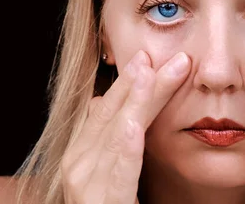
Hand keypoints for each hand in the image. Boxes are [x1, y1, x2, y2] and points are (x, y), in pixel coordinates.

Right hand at [60, 50, 190, 203]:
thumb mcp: (110, 168)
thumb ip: (107, 139)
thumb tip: (101, 102)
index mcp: (83, 151)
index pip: (108, 109)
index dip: (130, 82)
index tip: (151, 57)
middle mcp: (78, 163)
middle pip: (114, 114)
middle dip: (140, 82)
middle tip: (165, 56)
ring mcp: (84, 184)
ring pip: (117, 133)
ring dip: (137, 101)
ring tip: (152, 72)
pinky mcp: (100, 203)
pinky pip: (116, 171)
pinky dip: (125, 147)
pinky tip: (136, 127)